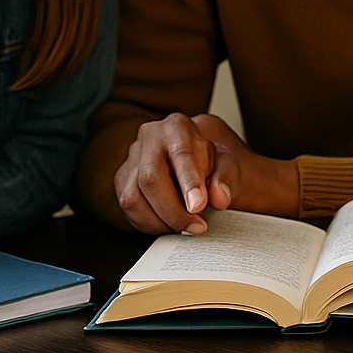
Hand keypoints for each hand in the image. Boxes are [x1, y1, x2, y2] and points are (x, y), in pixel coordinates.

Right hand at [113, 113, 297, 233]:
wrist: (202, 166)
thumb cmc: (215, 163)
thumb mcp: (229, 166)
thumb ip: (226, 179)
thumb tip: (219, 197)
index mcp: (177, 126)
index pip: (180, 154)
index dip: (188, 183)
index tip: (198, 207)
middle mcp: (150, 138)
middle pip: (150, 178)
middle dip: (174, 210)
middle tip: (197, 226)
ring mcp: (132, 159)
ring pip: (134, 198)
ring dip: (161, 220)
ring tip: (186, 226)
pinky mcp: (122, 181)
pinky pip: (128, 209)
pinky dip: (150, 224)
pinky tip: (171, 224)